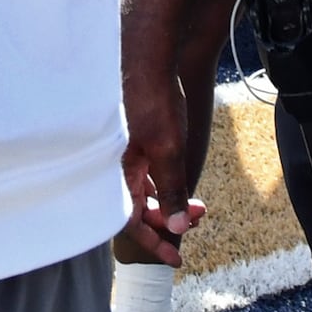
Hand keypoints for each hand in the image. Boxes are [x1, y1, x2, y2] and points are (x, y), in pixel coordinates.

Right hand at [116, 9, 211, 268]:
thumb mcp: (167, 150)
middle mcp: (114, 163)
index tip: (176, 258)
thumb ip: (171, 190)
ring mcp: (122, 149)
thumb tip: (178, 227)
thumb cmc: (151, 99)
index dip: (155, 243)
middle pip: (137, 207)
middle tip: (198, 218)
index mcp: (115, 171)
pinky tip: (176, 176)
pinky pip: (143, 171)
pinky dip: (162, 181)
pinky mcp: (131, 136)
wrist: (147, 53)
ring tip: (197, 203)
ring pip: (143, 189)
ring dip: (170, 200)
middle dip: (169, 219)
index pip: (130, 221)